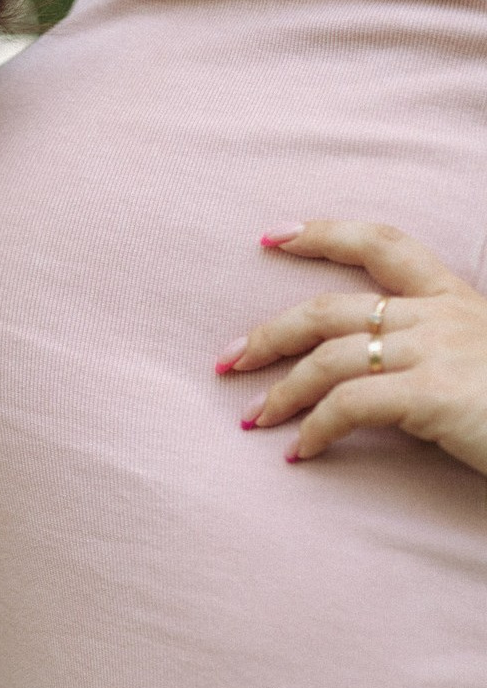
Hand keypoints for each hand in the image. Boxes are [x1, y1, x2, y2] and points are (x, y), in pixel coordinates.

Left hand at [217, 220, 486, 472]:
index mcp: (457, 301)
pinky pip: (348, 405)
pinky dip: (314, 429)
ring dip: (280, 392)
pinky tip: (300, 453)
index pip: (384, 244)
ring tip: (252, 419)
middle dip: (269, 333)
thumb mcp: (482, 364)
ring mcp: (440, 351)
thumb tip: (365, 374)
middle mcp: (444, 316)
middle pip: (330, 309)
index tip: (273, 235)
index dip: (324, 234)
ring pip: (328, 358)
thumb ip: (433, 354)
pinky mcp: (435, 394)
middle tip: (226, 359)